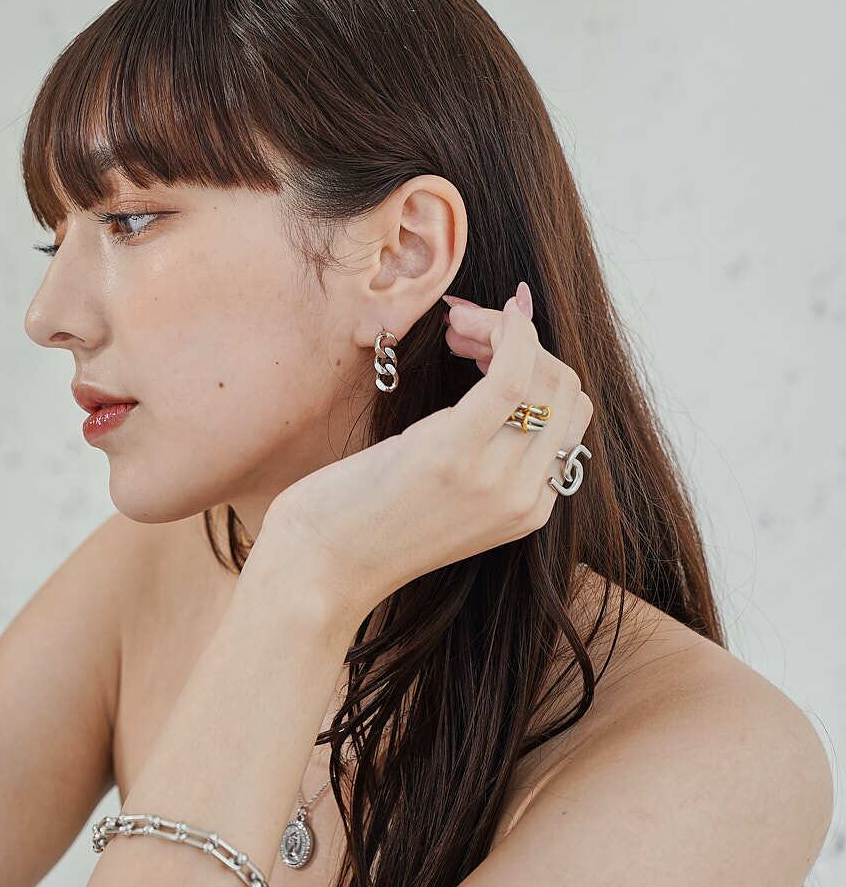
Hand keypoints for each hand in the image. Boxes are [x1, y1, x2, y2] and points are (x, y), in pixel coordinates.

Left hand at [262, 288, 594, 624]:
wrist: (319, 568)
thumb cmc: (365, 521)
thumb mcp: (442, 491)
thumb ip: (479, 450)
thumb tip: (500, 370)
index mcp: (529, 509)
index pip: (567, 417)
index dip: (537, 367)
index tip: (485, 346)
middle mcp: (526, 499)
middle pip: (563, 392)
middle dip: (525, 344)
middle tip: (466, 330)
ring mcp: (496, 480)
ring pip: (542, 378)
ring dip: (504, 331)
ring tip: (456, 328)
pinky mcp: (455, 454)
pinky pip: (512, 377)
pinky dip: (506, 333)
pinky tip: (470, 318)